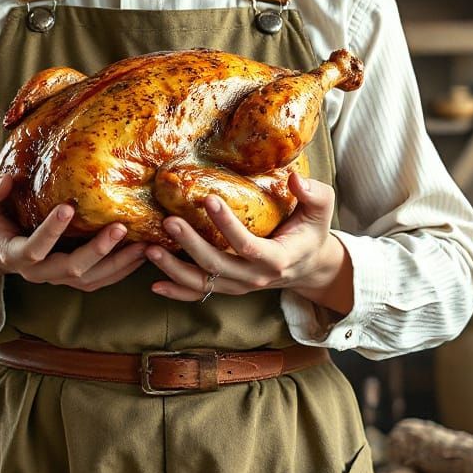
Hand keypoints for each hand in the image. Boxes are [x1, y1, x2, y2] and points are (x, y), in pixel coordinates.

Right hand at [0, 174, 146, 300]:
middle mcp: (37, 271)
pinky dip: (122, 269)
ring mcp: (55, 277)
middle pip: (70, 269)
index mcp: (12, 253)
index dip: (50, 232)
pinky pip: (99, 280)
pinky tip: (142, 253)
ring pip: (90, 279)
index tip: (68, 207)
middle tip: (119, 227)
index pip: (33, 249)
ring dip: (118, 264)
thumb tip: (5, 180)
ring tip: (143, 245)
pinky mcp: (70, 277)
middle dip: (96, 250)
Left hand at [144, 172, 352, 314]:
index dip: (228, 225)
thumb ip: (314, 193)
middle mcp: (255, 278)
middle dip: (191, 245)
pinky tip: (154, 284)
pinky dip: (176, 291)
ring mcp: (239, 286)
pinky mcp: (228, 288)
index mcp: (277, 258)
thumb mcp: (321, 210)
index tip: (209, 199)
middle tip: (169, 221)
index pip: (248, 245)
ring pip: (203, 283)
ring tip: (150, 249)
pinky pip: (199, 294)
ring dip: (174, 269)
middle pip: (217, 265)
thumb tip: (295, 178)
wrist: (308, 265)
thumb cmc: (311, 231)